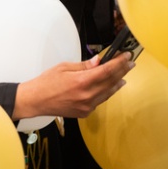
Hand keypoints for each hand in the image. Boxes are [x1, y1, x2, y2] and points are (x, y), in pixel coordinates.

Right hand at [15, 53, 133, 119]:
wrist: (36, 100)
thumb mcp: (64, 67)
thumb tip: (99, 61)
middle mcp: (87, 95)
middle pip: (111, 82)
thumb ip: (84, 66)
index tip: (127, 55)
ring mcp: (87, 106)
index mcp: (82, 81)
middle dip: (122, 71)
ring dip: (117, 83)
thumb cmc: (47, 81)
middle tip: (131, 63)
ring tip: (124, 75)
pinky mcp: (85, 112)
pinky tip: (109, 87)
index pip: (107, 70)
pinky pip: (100, 100)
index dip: (119, 62)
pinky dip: (106, 92)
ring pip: (108, 93)